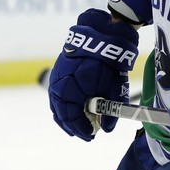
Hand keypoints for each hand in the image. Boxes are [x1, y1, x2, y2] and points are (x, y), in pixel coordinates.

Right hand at [47, 9, 138, 140]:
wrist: (101, 34)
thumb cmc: (108, 62)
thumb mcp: (113, 87)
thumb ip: (110, 109)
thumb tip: (108, 129)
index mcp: (69, 92)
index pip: (72, 118)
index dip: (82, 129)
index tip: (92, 135)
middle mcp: (58, 87)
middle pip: (62, 114)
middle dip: (73, 126)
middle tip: (85, 134)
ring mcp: (56, 79)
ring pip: (57, 105)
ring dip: (66, 116)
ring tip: (76, 125)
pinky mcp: (58, 72)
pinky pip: (57, 94)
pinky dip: (63, 105)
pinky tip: (71, 108)